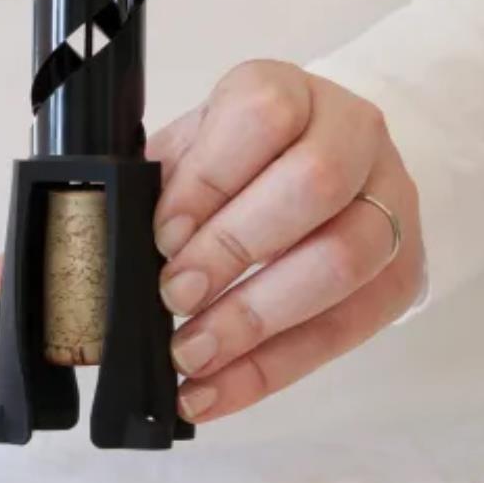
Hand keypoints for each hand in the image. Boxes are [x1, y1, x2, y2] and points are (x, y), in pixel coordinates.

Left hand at [148, 60, 424, 423]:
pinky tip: (215, 391)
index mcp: (294, 91)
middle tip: (174, 294)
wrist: (327, 161)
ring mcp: (391, 201)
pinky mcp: (402, 269)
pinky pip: (347, 329)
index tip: (162, 234)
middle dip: (235, 248)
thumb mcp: (195, 148)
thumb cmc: (246, 156)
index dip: (210, 179)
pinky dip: (273, 370)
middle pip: (313, 185)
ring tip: (191, 352)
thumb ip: (154, 185)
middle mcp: (354, 134)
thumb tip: (81, 254)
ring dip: (257, 319)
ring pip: (343, 260)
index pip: (262, 118)